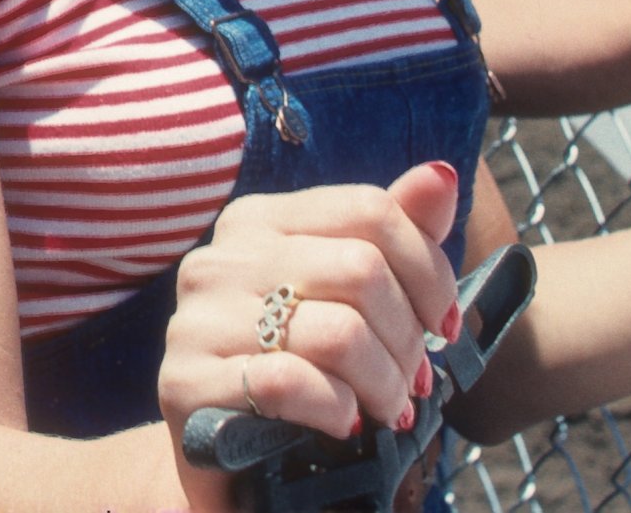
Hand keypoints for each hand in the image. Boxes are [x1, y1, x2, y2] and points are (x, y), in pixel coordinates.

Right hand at [159, 160, 461, 483]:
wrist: (220, 453)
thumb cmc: (294, 363)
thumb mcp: (342, 296)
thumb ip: (392, 235)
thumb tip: (441, 176)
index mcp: (260, 220)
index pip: (370, 209)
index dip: (429, 269)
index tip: (444, 321)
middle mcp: (222, 256)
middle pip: (363, 270)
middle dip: (408, 337)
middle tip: (414, 380)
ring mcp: (198, 317)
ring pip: (338, 332)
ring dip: (385, 383)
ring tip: (389, 408)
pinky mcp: (186, 381)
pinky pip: (290, 383)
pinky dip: (337, 408)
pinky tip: (344, 421)